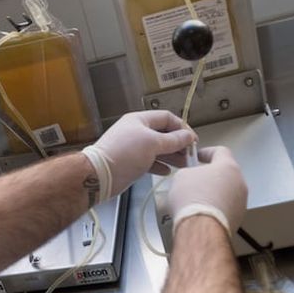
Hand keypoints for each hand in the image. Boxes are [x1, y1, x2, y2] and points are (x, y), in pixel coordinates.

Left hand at [81, 111, 195, 200]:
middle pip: (163, 134)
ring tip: (183, 165)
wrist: (100, 174)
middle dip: (178, 144)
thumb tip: (189, 136)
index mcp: (140, 120)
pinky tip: (167, 172)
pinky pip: (149, 161)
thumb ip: (173, 140)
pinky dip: (159, 165)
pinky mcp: (130, 162)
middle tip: (190, 155)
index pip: (166, 118)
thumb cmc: (126, 153)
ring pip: (157, 149)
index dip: (181, 127)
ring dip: (171, 156)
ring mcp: (133, 147)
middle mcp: (136, 131)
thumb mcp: (153, 143)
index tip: (193, 140)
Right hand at [168, 146, 246, 235]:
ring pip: (227, 192)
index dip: (207, 152)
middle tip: (195, 180)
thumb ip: (189, 171)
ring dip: (214, 194)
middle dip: (210, 176)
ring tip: (196, 200)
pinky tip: (202, 213)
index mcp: (228, 166)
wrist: (200, 228)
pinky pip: (226, 208)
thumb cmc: (193, 201)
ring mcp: (241, 202)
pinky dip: (216, 208)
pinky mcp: (238, 218)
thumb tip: (190, 177)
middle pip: (225, 174)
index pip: (220, 151)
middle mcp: (239, 183)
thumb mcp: (181, 176)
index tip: (198, 156)